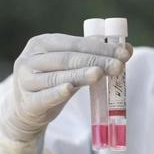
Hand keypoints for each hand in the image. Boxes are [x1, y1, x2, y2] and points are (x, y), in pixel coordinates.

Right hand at [3, 33, 131, 141]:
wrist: (26, 111)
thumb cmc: (54, 82)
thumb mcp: (71, 67)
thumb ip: (94, 57)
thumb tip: (127, 49)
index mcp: (43, 43)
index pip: (76, 43)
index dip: (101, 47)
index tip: (124, 53)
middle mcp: (30, 59)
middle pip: (67, 58)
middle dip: (96, 60)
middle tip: (118, 65)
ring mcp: (25, 81)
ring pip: (57, 76)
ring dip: (80, 74)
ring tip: (100, 73)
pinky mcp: (27, 102)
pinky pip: (44, 96)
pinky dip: (57, 92)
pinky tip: (69, 88)